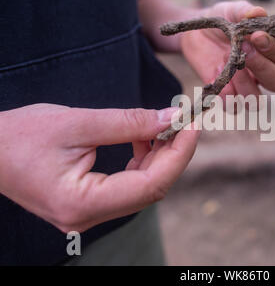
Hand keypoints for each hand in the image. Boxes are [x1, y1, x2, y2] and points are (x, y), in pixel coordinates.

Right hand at [0, 104, 198, 232]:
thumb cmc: (20, 136)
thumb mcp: (77, 122)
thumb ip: (128, 122)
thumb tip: (169, 119)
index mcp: (82, 203)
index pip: (151, 185)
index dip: (179, 154)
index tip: (191, 125)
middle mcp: (88, 218)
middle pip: (150, 189)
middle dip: (172, 153)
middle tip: (181, 121)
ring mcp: (89, 214)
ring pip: (142, 188)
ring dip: (158, 156)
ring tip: (160, 125)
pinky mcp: (89, 203)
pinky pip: (128, 185)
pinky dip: (142, 161)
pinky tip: (143, 138)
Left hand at [181, 1, 274, 98]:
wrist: (196, 32)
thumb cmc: (222, 21)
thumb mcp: (231, 11)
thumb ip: (244, 12)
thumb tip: (258, 12)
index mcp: (272, 52)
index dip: (273, 48)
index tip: (256, 35)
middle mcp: (264, 73)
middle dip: (262, 67)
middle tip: (244, 48)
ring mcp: (246, 87)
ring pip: (257, 102)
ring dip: (243, 83)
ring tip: (226, 60)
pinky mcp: (227, 96)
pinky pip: (232, 106)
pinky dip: (224, 93)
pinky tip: (215, 73)